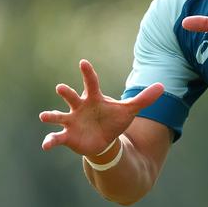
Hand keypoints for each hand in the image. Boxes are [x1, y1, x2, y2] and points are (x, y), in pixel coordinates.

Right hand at [39, 59, 163, 155]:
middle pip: (72, 97)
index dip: (88, 73)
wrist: (104, 140)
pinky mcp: (67, 136)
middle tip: (61, 87)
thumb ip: (144, 98)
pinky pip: (56, 137)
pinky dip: (50, 140)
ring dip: (51, 116)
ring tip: (45, 116)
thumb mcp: (129, 110)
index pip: (92, 83)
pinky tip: (46, 144)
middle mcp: (80, 107)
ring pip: (58, 116)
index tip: (83, 62)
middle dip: (66, 93)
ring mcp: (72, 121)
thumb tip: (162, 86)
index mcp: (94, 98)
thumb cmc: (114, 120)